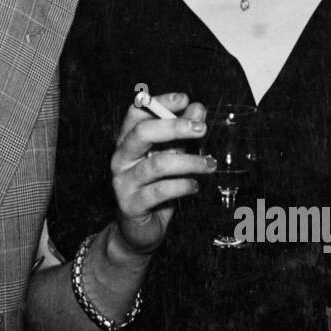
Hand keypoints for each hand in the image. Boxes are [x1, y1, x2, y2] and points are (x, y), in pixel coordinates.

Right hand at [109, 91, 210, 257]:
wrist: (138, 230)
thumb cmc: (155, 188)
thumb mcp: (171, 156)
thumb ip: (182, 134)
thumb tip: (198, 109)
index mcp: (127, 141)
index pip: (136, 113)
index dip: (159, 102)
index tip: (185, 99)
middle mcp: (120, 158)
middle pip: (142, 133)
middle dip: (174, 127)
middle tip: (202, 129)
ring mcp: (123, 182)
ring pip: (157, 164)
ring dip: (189, 162)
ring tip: (210, 164)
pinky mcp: (131, 205)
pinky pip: (161, 191)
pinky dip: (183, 186)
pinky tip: (195, 186)